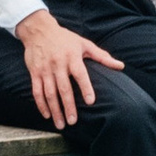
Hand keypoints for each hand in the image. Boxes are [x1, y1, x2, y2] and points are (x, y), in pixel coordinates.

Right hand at [15, 8, 123, 128]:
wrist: (39, 30)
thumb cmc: (65, 39)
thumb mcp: (84, 44)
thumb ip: (102, 57)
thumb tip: (121, 66)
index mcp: (72, 57)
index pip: (80, 74)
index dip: (85, 87)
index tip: (91, 101)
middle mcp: (58, 64)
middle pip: (64, 88)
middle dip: (68, 106)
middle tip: (73, 121)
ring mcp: (45, 69)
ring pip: (49, 93)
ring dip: (55, 110)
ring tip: (61, 124)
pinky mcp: (34, 73)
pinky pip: (37, 91)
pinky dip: (41, 105)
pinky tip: (47, 115)